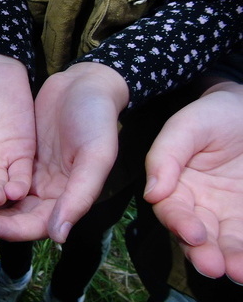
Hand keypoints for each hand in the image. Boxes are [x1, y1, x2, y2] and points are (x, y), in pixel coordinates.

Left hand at [0, 62, 128, 241]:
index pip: (34, 225)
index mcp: (66, 198)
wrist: (85, 84)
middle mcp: (46, 192)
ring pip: (1, 196)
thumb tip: (59, 236)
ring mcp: (30, 175)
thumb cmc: (97, 118)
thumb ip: (79, 195)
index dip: (10, 229)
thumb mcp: (96, 155)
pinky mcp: (18, 157)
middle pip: (13, 215)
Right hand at [144, 81, 242, 282]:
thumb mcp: (187, 126)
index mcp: (174, 183)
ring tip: (240, 272)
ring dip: (231, 260)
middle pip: (196, 235)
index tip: (192, 233)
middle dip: (203, 253)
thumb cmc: (215, 113)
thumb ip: (165, 155)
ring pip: (225, 243)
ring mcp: (227, 212)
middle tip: (214, 265)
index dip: (179, 223)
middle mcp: (198, 203)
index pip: (171, 209)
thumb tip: (151, 193)